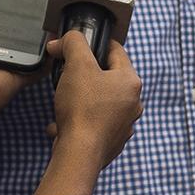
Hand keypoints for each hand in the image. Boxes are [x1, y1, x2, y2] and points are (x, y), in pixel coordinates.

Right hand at [47, 34, 142, 168]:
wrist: (80, 153)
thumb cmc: (83, 108)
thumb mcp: (77, 65)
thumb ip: (73, 44)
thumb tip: (64, 41)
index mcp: (130, 81)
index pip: (116, 51)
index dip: (96, 44)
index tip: (80, 45)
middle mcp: (133, 103)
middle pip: (108, 78)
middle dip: (86, 75)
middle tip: (68, 74)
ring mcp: (124, 124)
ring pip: (101, 102)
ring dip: (81, 99)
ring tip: (64, 100)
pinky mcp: (112, 141)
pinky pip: (95, 123)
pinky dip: (79, 121)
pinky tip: (62, 124)